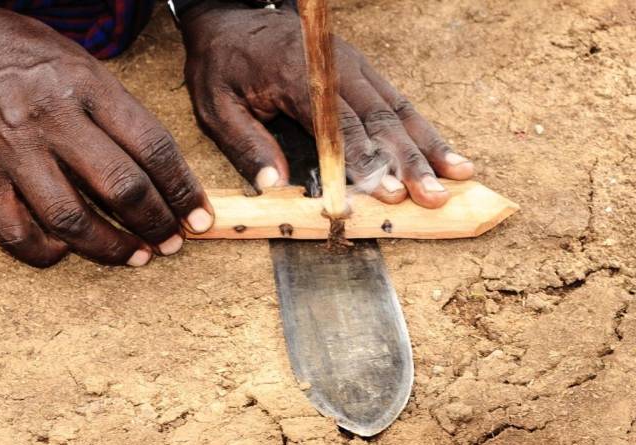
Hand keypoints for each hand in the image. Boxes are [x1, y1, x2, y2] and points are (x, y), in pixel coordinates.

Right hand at [0, 0, 212, 266]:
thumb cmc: (20, 54)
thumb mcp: (81, 64)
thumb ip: (117, 110)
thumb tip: (161, 167)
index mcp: (88, 87)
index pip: (153, 147)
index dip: (183, 188)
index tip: (198, 214)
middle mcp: (53, 119)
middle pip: (121, 187)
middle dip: (157, 224)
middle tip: (172, 242)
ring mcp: (13, 151)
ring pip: (73, 220)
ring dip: (112, 248)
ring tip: (135, 257)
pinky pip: (17, 233)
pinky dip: (47, 252)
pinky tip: (66, 250)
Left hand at [180, 2, 473, 207]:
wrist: (231, 19)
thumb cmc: (222, 65)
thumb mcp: (216, 106)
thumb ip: (246, 144)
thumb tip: (274, 186)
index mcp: (297, 77)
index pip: (338, 125)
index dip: (365, 161)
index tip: (388, 193)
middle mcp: (334, 69)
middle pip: (379, 119)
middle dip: (409, 162)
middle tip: (433, 197)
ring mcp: (353, 67)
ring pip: (398, 109)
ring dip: (427, 146)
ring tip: (457, 177)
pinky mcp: (362, 71)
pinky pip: (398, 101)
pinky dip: (422, 129)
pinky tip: (444, 153)